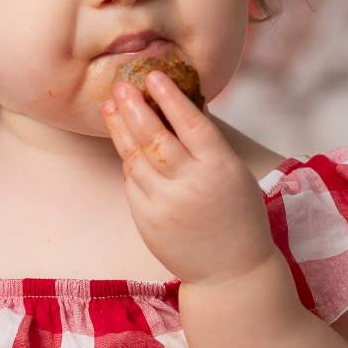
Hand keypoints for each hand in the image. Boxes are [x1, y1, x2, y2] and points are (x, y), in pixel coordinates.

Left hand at [106, 71, 278, 287]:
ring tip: (111, 105)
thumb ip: (208, 143)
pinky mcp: (147, 220)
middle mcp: (191, 184)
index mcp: (219, 167)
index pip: (191, 124)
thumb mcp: (234, 174)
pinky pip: (132, 181)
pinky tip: (122, 139)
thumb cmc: (237, 215)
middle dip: (135, 108)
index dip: (170, 98)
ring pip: (136, 158)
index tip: (154, 76)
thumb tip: (183, 102)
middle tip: (121, 85)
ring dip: (120, 129)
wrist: (230, 271)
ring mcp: (165, 204)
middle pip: (155, 138)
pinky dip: (127, 158)